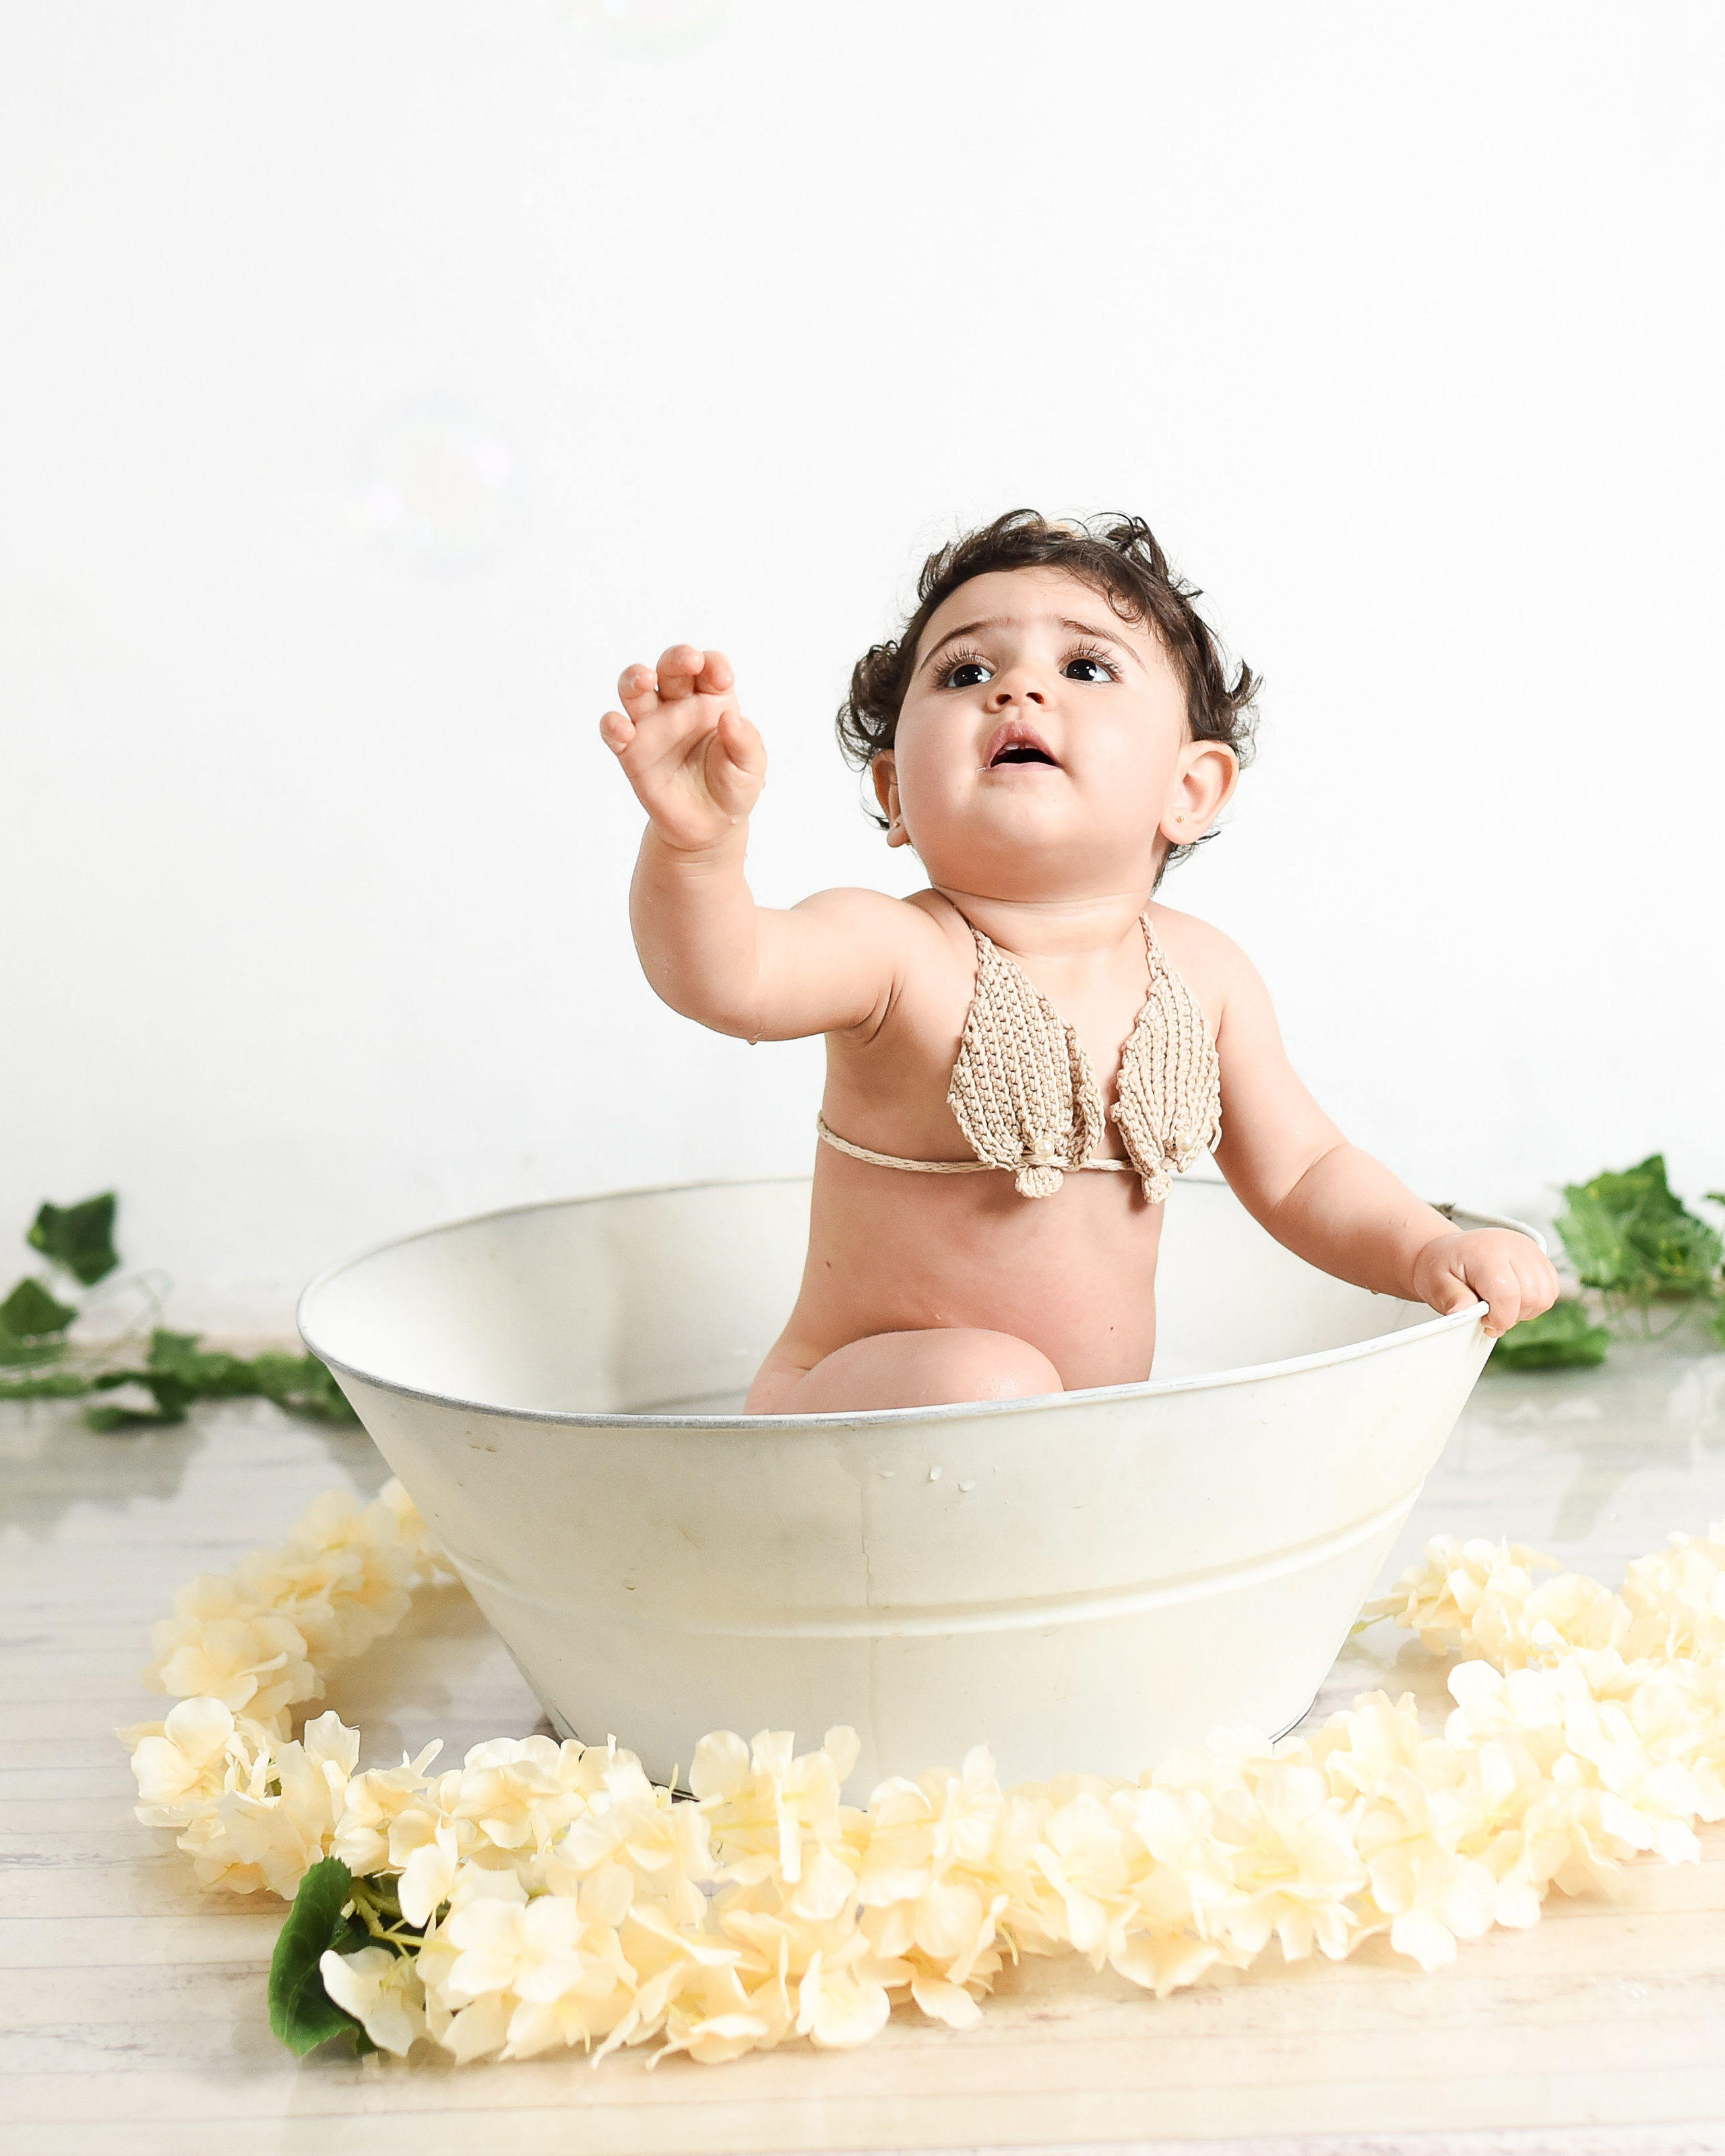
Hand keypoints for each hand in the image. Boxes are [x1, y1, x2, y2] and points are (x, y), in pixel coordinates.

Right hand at [600, 646, 766, 852]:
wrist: (709, 826)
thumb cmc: (732, 787)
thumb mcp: (750, 768)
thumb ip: (746, 742)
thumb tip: (731, 717)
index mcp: (712, 700)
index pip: (709, 667)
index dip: (713, 665)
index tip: (724, 680)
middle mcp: (679, 704)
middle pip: (670, 667)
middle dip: (677, 658)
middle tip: (689, 662)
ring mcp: (652, 724)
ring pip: (634, 688)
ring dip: (635, 677)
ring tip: (645, 679)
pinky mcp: (631, 749)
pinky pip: (614, 729)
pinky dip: (613, 725)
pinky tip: (624, 730)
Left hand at [1410, 1228, 1560, 1338]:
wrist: (1450, 1252)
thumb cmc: (1444, 1266)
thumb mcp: (1437, 1283)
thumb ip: (1452, 1299)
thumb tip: (1462, 1313)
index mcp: (1487, 1251)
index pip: (1507, 1295)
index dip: (1499, 1318)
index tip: (1485, 1322)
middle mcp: (1514, 1246)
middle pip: (1532, 1298)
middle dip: (1511, 1315)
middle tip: (1489, 1312)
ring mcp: (1530, 1250)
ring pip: (1545, 1297)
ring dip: (1525, 1310)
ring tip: (1500, 1304)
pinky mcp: (1541, 1257)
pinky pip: (1551, 1290)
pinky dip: (1535, 1302)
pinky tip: (1513, 1298)